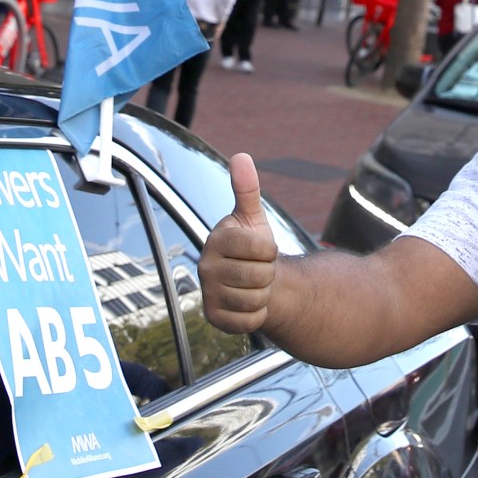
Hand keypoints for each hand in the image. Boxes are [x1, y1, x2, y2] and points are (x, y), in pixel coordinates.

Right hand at [201, 154, 279, 333]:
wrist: (251, 282)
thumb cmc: (252, 247)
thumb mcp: (253, 218)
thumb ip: (247, 189)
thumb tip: (241, 156)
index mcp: (218, 239)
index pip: (262, 248)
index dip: (271, 250)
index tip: (262, 249)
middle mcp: (206, 266)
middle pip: (260, 276)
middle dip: (268, 273)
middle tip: (258, 269)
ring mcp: (208, 293)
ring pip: (256, 299)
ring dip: (263, 294)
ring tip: (253, 285)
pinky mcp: (214, 318)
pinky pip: (250, 320)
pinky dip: (257, 314)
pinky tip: (248, 303)